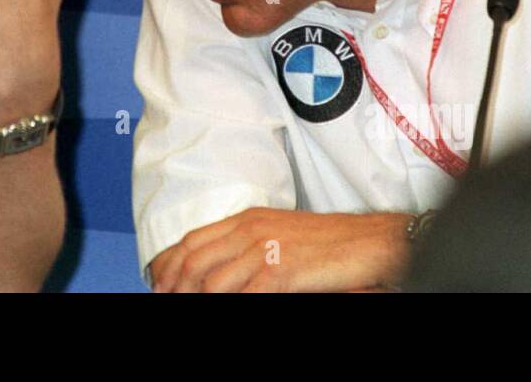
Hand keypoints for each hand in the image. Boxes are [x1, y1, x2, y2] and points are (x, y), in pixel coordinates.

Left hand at [149, 208, 412, 292]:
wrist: (369, 242)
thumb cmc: (328, 242)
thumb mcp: (279, 234)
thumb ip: (248, 245)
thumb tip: (221, 266)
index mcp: (247, 219)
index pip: (193, 240)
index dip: (171, 265)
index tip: (161, 285)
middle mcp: (249, 230)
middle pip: (195, 261)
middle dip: (177, 286)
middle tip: (168, 301)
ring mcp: (264, 250)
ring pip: (211, 283)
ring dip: (198, 299)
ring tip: (191, 309)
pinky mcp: (280, 271)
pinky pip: (241, 297)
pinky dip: (229, 307)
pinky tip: (228, 311)